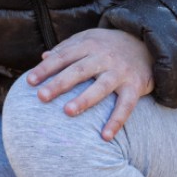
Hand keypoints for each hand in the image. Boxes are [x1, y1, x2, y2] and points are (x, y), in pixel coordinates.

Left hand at [26, 28, 154, 138]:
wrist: (146, 43)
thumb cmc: (109, 45)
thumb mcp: (88, 39)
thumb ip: (66, 48)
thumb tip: (43, 57)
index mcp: (88, 44)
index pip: (63, 56)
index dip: (45, 68)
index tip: (29, 82)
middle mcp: (103, 57)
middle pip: (79, 70)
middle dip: (59, 83)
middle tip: (41, 97)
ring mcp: (120, 72)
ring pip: (101, 87)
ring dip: (84, 99)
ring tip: (68, 112)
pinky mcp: (135, 86)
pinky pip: (126, 106)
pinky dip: (116, 121)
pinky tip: (105, 137)